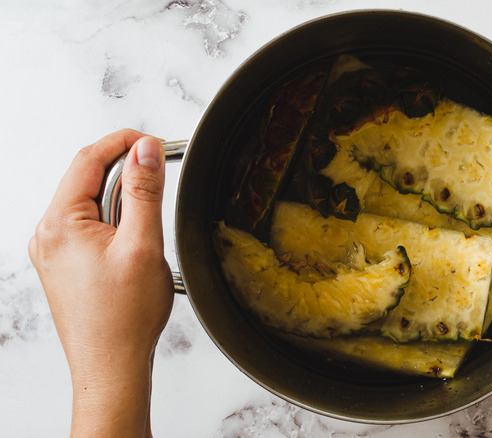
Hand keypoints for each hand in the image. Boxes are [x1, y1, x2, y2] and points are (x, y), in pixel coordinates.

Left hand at [29, 130, 173, 436]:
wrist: (110, 365)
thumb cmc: (123, 317)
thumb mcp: (142, 244)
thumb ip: (145, 191)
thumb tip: (146, 150)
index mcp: (59, 223)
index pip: (88, 159)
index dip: (123, 142)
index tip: (153, 141)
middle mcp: (48, 234)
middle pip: (86, 178)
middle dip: (124, 170)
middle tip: (160, 171)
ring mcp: (53, 251)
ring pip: (89, 202)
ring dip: (121, 198)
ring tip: (149, 220)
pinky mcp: (65, 264)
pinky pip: (88, 225)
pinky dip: (114, 220)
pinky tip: (134, 239)